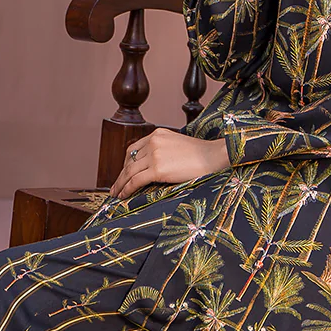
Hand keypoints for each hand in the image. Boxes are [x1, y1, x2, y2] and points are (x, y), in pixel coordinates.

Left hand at [109, 129, 229, 199]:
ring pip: (129, 172)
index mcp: (157, 134)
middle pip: (129, 161)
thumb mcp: (178, 146)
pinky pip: (136, 180)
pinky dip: (127, 189)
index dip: (126, 163)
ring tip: (116, 194)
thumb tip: (154, 167)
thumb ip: (164, 151)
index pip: (134, 149)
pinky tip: (123, 196)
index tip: (124, 174)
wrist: (214, 157)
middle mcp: (153, 142)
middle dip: (121, 175)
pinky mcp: (158, 169)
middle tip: (115, 187)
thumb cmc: (202, 155)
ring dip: (120, 184)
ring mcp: (155, 155)